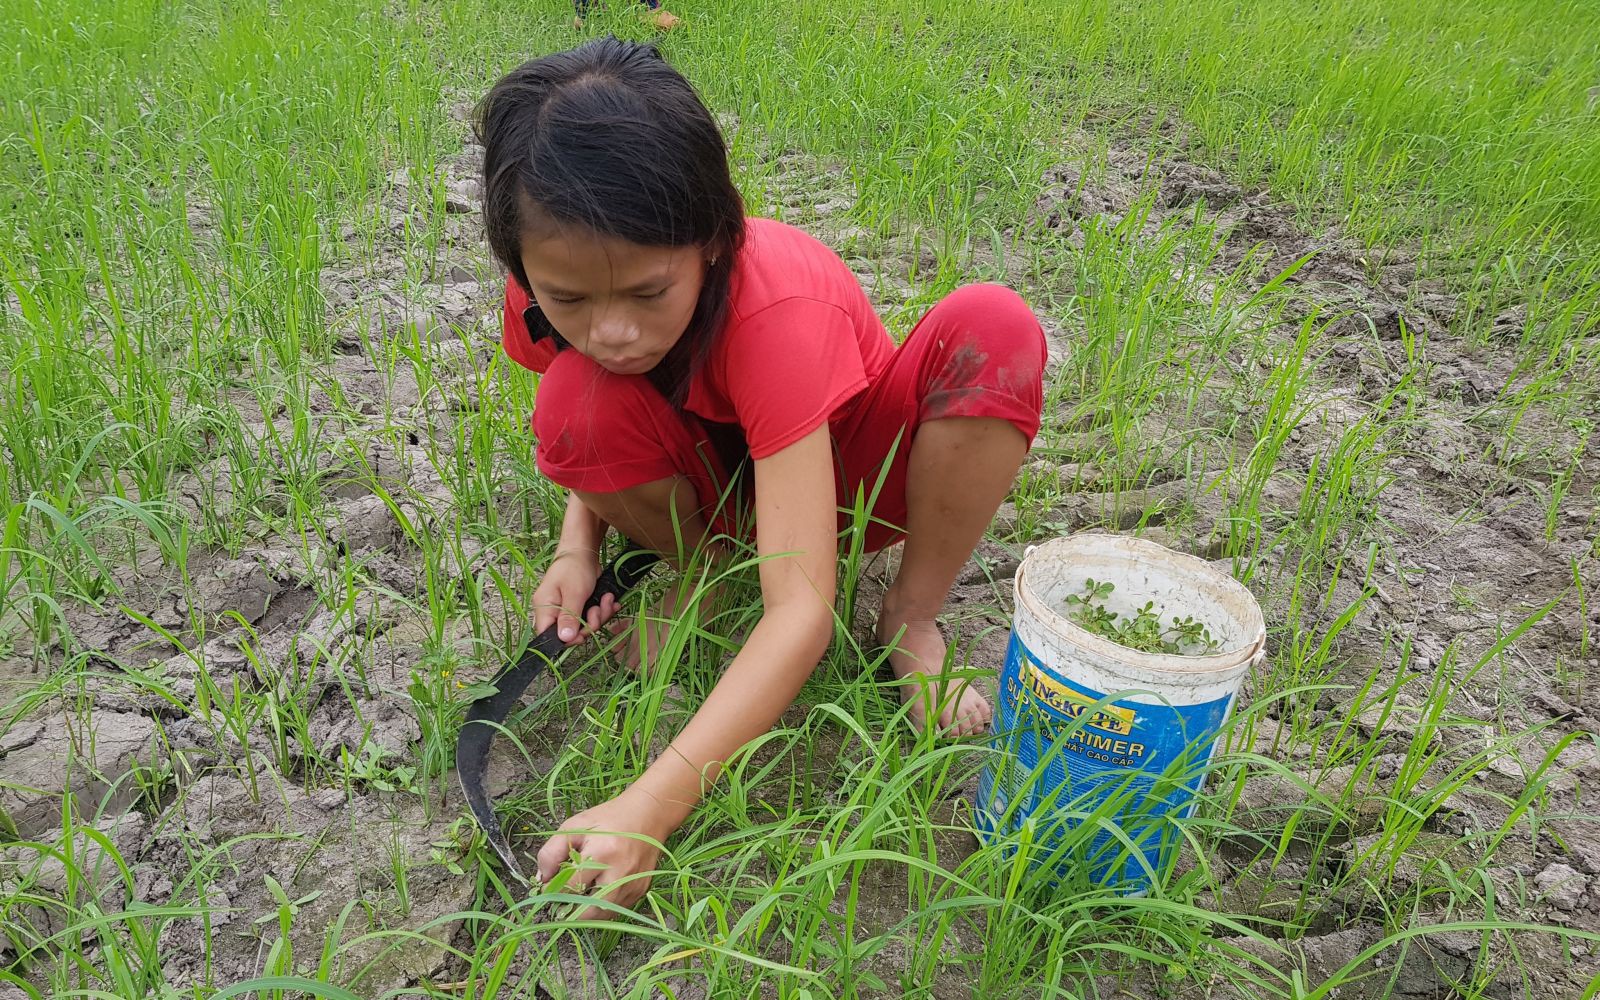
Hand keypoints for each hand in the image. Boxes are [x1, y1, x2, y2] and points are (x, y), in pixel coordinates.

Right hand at [532, 548, 619, 643]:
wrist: (584, 549)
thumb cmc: (574, 567)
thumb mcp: (574, 593)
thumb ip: (570, 617)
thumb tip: (565, 639)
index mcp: (545, 608)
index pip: (548, 636)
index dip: (568, 639)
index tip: (584, 632)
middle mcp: (554, 611)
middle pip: (571, 633)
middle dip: (590, 623)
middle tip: (598, 609)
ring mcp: (567, 609)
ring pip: (585, 625)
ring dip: (600, 615)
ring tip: (606, 600)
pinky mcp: (580, 606)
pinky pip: (592, 616)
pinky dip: (603, 609)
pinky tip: (609, 600)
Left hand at [536, 788, 671, 920]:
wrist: (648, 815)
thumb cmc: (608, 819)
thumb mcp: (574, 826)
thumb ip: (552, 852)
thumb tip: (542, 880)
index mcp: (602, 854)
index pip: (568, 888)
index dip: (552, 891)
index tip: (546, 887)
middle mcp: (620, 874)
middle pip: (586, 912)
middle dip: (568, 910)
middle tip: (559, 899)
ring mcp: (633, 885)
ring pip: (600, 916)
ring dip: (585, 910)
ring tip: (578, 892)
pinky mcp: (640, 891)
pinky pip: (614, 909)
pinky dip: (601, 905)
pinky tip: (597, 888)